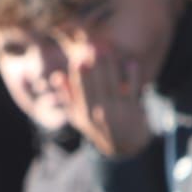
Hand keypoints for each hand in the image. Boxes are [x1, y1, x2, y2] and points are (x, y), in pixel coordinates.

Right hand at [51, 41, 150, 158]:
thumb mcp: (78, 117)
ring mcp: (118, 112)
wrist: (124, 146)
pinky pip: (133, 90)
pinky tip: (132, 62)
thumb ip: (67, 97)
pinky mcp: (134, 111)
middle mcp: (100, 113)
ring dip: (111, 66)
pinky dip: (133, 77)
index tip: (78, 59)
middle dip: (95, 65)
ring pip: (113, 85)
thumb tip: (57, 75)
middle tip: (94, 45)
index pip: (80, 91)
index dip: (79, 75)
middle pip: (96, 85)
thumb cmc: (97, 126)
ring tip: (108, 49)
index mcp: (84, 113)